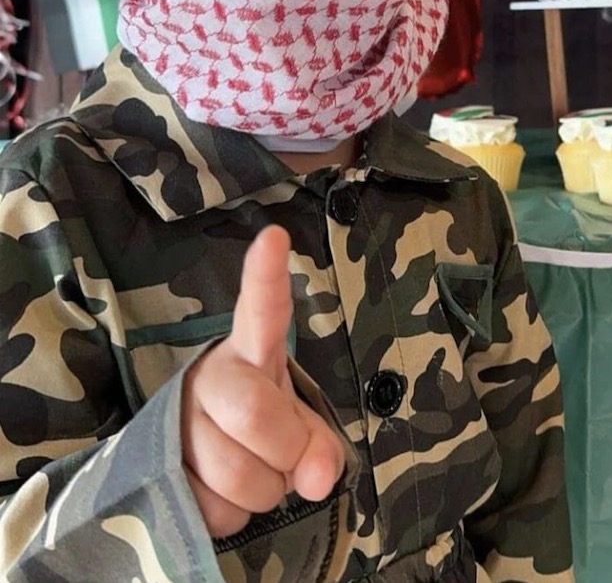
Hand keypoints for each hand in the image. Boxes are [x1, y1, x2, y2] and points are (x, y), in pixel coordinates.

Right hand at [182, 226, 345, 537]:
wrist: (194, 459)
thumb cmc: (260, 428)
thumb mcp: (299, 426)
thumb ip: (319, 445)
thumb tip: (316, 477)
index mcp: (252, 350)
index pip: (262, 309)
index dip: (266, 276)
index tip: (274, 237)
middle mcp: (211, 374)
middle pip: (254, 410)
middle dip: (284, 448)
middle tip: (288, 458)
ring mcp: (179, 417)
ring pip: (235, 471)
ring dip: (262, 489)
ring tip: (256, 472)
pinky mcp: (155, 465)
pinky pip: (211, 506)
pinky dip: (230, 513)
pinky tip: (222, 491)